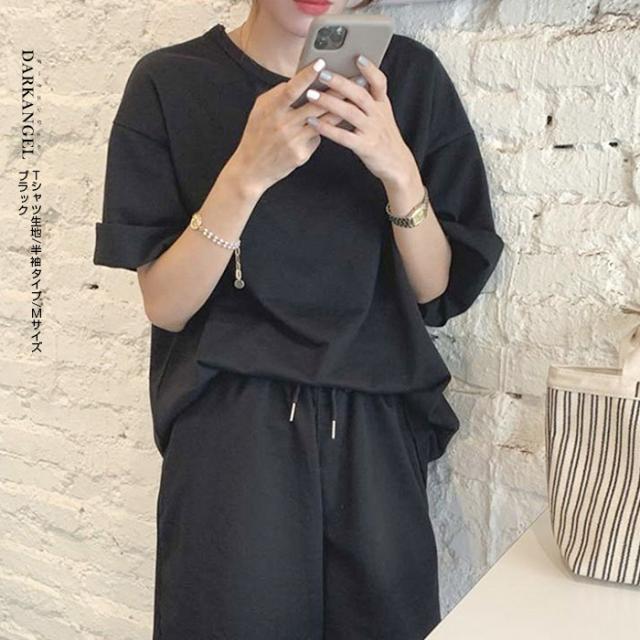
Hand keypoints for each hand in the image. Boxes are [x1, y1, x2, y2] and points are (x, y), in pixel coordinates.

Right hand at [228, 59, 357, 194]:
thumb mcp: (260, 110)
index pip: (292, 89)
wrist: (251, 168)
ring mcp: (294, 140)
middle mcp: (284, 124)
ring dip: (340, 110)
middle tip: (354, 80)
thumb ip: (277, 95)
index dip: (306, 75)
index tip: (321, 63)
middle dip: (336, 91)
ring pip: (322, 121)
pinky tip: (338, 125)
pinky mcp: (301, 154)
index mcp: (272, 109)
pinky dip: (325, 130)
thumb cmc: (257, 135)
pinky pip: (317, 138)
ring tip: (355, 100)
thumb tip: (298, 81)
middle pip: (315, 104)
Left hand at [305, 55, 418, 187]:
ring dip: (329, 102)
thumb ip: (368, 100)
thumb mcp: (382, 116)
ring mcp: (371, 131)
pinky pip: (343, 136)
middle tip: (322, 73)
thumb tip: (348, 83)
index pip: (379, 83)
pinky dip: (327, 128)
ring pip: (350, 113)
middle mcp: (378, 115)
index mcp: (382, 105)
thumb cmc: (383, 138)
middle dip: (341, 83)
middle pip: (360, 94)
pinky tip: (313, 122)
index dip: (370, 69)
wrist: (397, 165)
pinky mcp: (365, 147)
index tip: (358, 57)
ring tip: (311, 94)